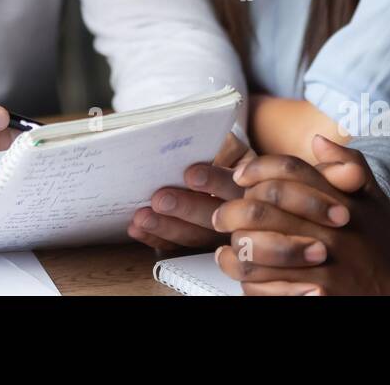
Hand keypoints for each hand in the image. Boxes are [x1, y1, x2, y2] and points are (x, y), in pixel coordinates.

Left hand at [128, 132, 254, 253]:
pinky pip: (178, 246)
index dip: (214, 181)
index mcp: (251, 184)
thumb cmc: (220, 149)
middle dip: (186, 208)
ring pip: (196, 236)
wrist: (219, 161)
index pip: (235, 185)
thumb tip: (197, 149)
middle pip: (216, 216)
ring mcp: (220, 233)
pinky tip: (138, 229)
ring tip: (142, 217)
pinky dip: (156, 238)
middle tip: (160, 199)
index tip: (190, 174)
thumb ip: (220, 146)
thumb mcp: (228, 143)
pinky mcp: (197, 244)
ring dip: (166, 227)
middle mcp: (241, 214)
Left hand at [213, 135, 389, 294]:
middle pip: (261, 209)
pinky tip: (247, 276)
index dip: (257, 168)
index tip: (240, 176)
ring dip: (234, 248)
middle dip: (231, 211)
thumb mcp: (374, 196)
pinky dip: (250, 281)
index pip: (289, 171)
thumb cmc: (382, 240)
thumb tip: (318, 140)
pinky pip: (267, 287)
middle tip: (221, 215)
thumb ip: (349, 162)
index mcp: (339, 200)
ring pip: (256, 250)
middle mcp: (327, 230)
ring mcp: (321, 264)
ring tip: (228, 248)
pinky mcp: (316, 295)